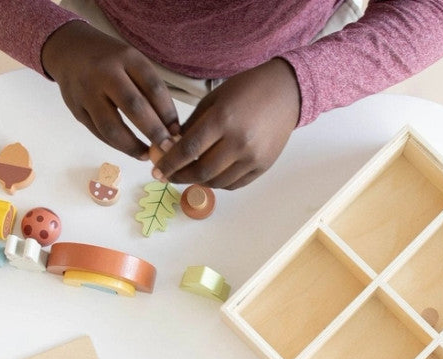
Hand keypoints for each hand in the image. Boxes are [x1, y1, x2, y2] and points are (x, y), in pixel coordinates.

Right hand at [41, 20, 179, 159]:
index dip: (169, 114)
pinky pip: (98, 133)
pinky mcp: (76, 108)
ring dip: (133, 146)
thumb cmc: (111, 61)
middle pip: (134, 107)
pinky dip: (116, 145)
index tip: (178, 133)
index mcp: (126, 58)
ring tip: (147, 155)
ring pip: (112, 127)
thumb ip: (149, 90)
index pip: (154, 88)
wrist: (68, 50)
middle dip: (154, 132)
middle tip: (167, 149)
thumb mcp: (132, 62)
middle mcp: (105, 73)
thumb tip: (171, 130)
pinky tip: (129, 149)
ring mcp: (87, 92)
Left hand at [152, 58, 300, 189]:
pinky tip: (208, 176)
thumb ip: (192, 125)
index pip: (189, 149)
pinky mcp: (263, 166)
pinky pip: (234, 184)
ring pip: (217, 182)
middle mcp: (239, 141)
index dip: (169, 163)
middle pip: (201, 171)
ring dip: (197, 182)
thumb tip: (170, 148)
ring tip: (187, 175)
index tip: (156, 171)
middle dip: (179, 176)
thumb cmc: (246, 90)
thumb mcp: (214, 100)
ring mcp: (253, 157)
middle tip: (167, 176)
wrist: (286, 93)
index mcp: (223, 119)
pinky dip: (217, 183)